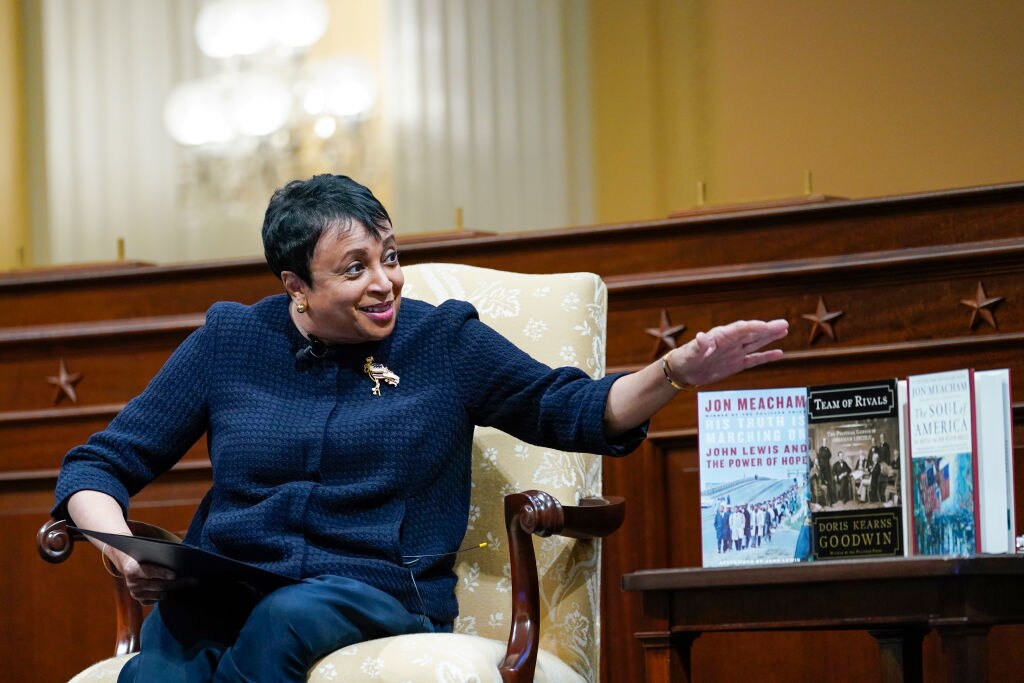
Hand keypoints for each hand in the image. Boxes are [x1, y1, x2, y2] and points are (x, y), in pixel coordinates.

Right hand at [103, 545, 194, 604]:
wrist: (126, 559)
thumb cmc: (142, 552)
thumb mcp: (146, 549)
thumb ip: (158, 553)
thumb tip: (180, 557)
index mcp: (132, 570)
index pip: (149, 572)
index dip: (162, 573)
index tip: (175, 575)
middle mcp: (132, 584)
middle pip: (158, 585)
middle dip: (177, 582)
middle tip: (192, 580)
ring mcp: (135, 593)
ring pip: (159, 594)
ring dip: (173, 589)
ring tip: (187, 584)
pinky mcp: (139, 599)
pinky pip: (156, 600)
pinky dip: (166, 594)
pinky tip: (175, 589)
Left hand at [667, 318, 787, 386]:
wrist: (683, 371)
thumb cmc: (685, 358)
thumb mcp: (691, 352)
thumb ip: (699, 345)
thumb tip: (701, 337)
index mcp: (720, 336)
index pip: (740, 329)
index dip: (753, 327)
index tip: (766, 325)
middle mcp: (730, 342)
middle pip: (752, 333)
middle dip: (767, 329)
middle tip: (784, 323)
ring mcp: (734, 352)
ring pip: (755, 343)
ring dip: (769, 337)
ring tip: (784, 329)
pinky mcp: (736, 364)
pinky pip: (754, 359)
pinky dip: (766, 357)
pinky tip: (779, 353)